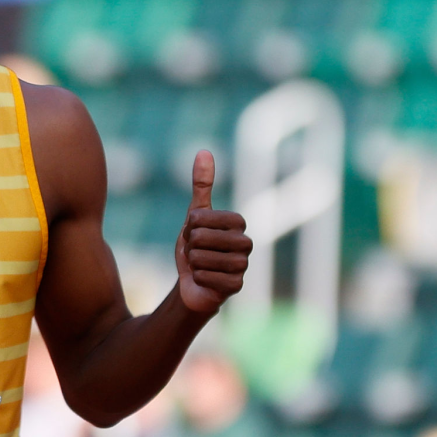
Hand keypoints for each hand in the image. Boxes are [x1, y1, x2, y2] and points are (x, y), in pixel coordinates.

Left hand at [176, 151, 251, 313]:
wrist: (193, 283)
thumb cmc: (196, 247)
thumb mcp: (195, 215)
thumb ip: (201, 185)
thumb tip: (203, 151)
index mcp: (238, 222)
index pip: (199, 217)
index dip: (190, 226)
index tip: (196, 233)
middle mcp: (246, 242)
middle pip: (199, 237)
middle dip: (190, 246)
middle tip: (197, 252)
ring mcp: (244, 265)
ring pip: (201, 258)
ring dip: (192, 263)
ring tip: (201, 266)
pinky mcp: (237, 286)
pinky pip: (204, 277)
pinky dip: (197, 278)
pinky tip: (204, 280)